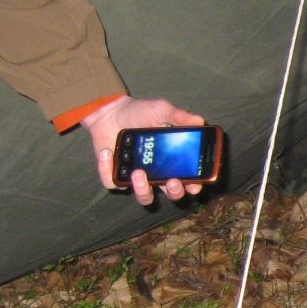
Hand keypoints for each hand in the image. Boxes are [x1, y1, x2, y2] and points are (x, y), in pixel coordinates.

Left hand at [81, 96, 204, 206]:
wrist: (110, 111)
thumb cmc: (139, 112)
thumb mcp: (161, 110)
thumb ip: (178, 116)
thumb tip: (200, 121)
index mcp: (172, 161)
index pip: (188, 179)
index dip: (194, 186)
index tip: (195, 185)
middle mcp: (156, 173)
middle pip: (171, 194)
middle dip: (175, 192)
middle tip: (172, 181)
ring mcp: (135, 177)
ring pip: (144, 197)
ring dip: (143, 190)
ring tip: (138, 173)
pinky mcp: (114, 175)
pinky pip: (112, 182)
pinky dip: (107, 170)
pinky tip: (108, 153)